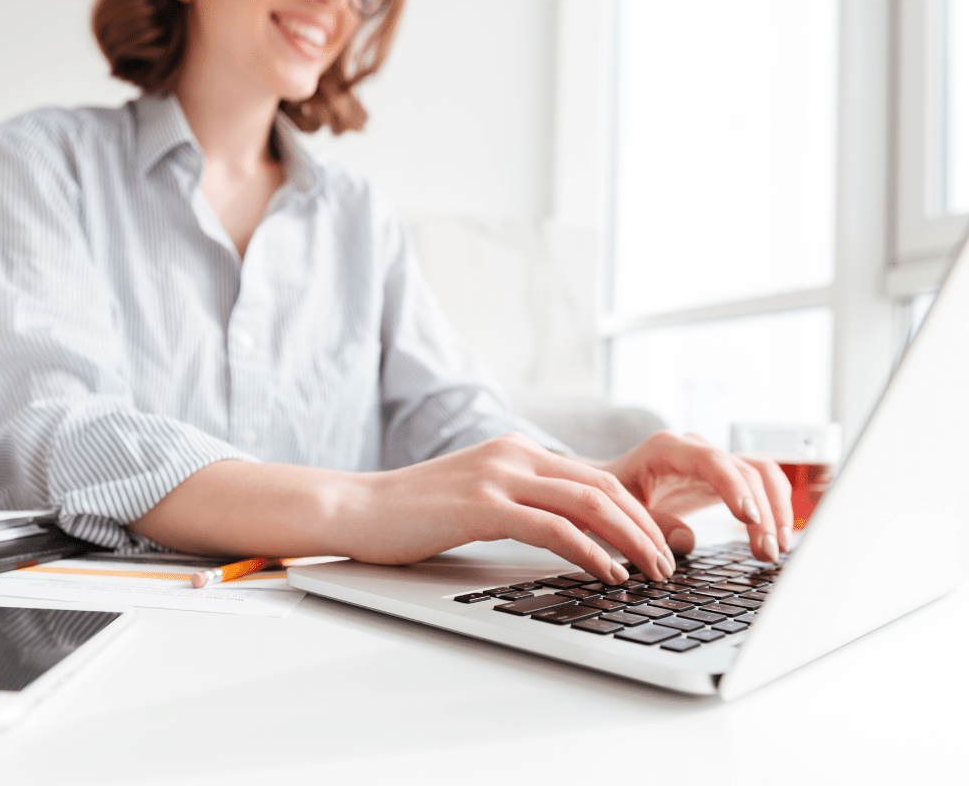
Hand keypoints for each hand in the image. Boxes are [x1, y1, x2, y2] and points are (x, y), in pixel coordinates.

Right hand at [345, 433, 676, 583]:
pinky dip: (590, 552)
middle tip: (669, 564)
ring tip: (652, 573)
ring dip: (631, 541)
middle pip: (604, 486)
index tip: (658, 546)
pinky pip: (553, 527)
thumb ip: (521, 504)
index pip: (596, 478)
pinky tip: (608, 575)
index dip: (637, 513)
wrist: (356, 509)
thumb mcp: (478, 499)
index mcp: (518, 451)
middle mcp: (515, 455)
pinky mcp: (482, 505)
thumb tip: (569, 537)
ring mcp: (498, 476)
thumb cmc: (413, 515)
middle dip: (646, 528)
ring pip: (589, 503)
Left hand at [599, 431, 793, 562]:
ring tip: (775, 549)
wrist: (610, 486)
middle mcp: (696, 448)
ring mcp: (713, 460)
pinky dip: (773, 509)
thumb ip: (652, 523)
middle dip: (762, 511)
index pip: (712, 461)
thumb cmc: (613, 496)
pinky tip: (774, 538)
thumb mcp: (622, 510)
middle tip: (766, 551)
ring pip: (761, 475)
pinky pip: (759, 486)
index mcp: (666, 449)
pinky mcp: (724, 477)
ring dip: (776, 510)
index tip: (748, 518)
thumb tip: (688, 541)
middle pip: (745, 470)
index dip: (734, 488)